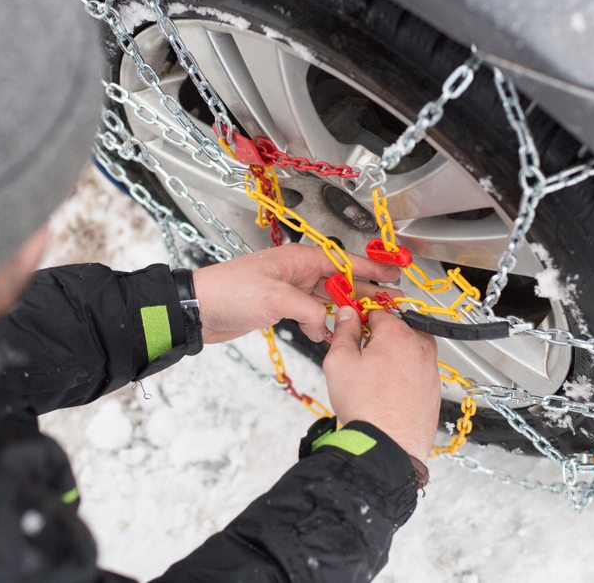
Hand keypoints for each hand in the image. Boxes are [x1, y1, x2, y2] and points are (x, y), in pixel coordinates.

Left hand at [192, 244, 400, 343]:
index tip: (394, 273)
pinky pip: (311, 313)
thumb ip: (308, 311)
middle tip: (392, 301)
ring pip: (327, 299)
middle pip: (340, 280)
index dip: (371, 268)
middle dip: (365, 291)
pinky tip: (332, 335)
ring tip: (369, 320)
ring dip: (345, 310)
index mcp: (299, 259)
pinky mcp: (281, 307)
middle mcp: (297, 271)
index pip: (343, 261)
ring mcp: (289, 290)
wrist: (199, 309)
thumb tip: (325, 326)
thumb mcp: (276, 299)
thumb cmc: (230, 291)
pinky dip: (323, 324)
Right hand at [322, 307, 439, 461]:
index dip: (360, 315)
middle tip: (359, 353)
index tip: (351, 321)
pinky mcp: (433, 388)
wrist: (388, 446)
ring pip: (407, 349)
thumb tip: (348, 316)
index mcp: (398, 333)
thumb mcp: (339, 362)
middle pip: (396, 327)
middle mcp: (420, 346)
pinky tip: (385, 390)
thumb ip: (344, 332)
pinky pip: (415, 370)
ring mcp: (430, 368)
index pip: (376, 310)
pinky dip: (402, 374)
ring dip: (391, 355)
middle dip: (377, 335)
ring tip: (371, 377)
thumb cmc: (366, 408)